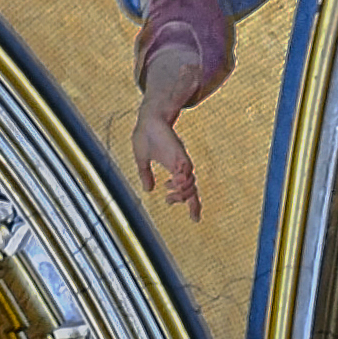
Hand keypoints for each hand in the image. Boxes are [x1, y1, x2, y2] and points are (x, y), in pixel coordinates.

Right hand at [131, 104, 200, 218]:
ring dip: (182, 192)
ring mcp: (182, 160)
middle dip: (187, 202)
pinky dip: (183, 180)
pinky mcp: (179, 153)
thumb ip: (146, 175)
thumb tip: (148, 189)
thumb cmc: (146, 136)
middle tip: (169, 201)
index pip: (188, 190)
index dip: (193, 205)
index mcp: (175, 169)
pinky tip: (174, 182)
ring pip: (190, 182)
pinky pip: (186, 170)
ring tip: (169, 194)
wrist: (148, 119)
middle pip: (192, 190)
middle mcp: (182, 166)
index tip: (195, 219)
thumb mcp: (142, 160)